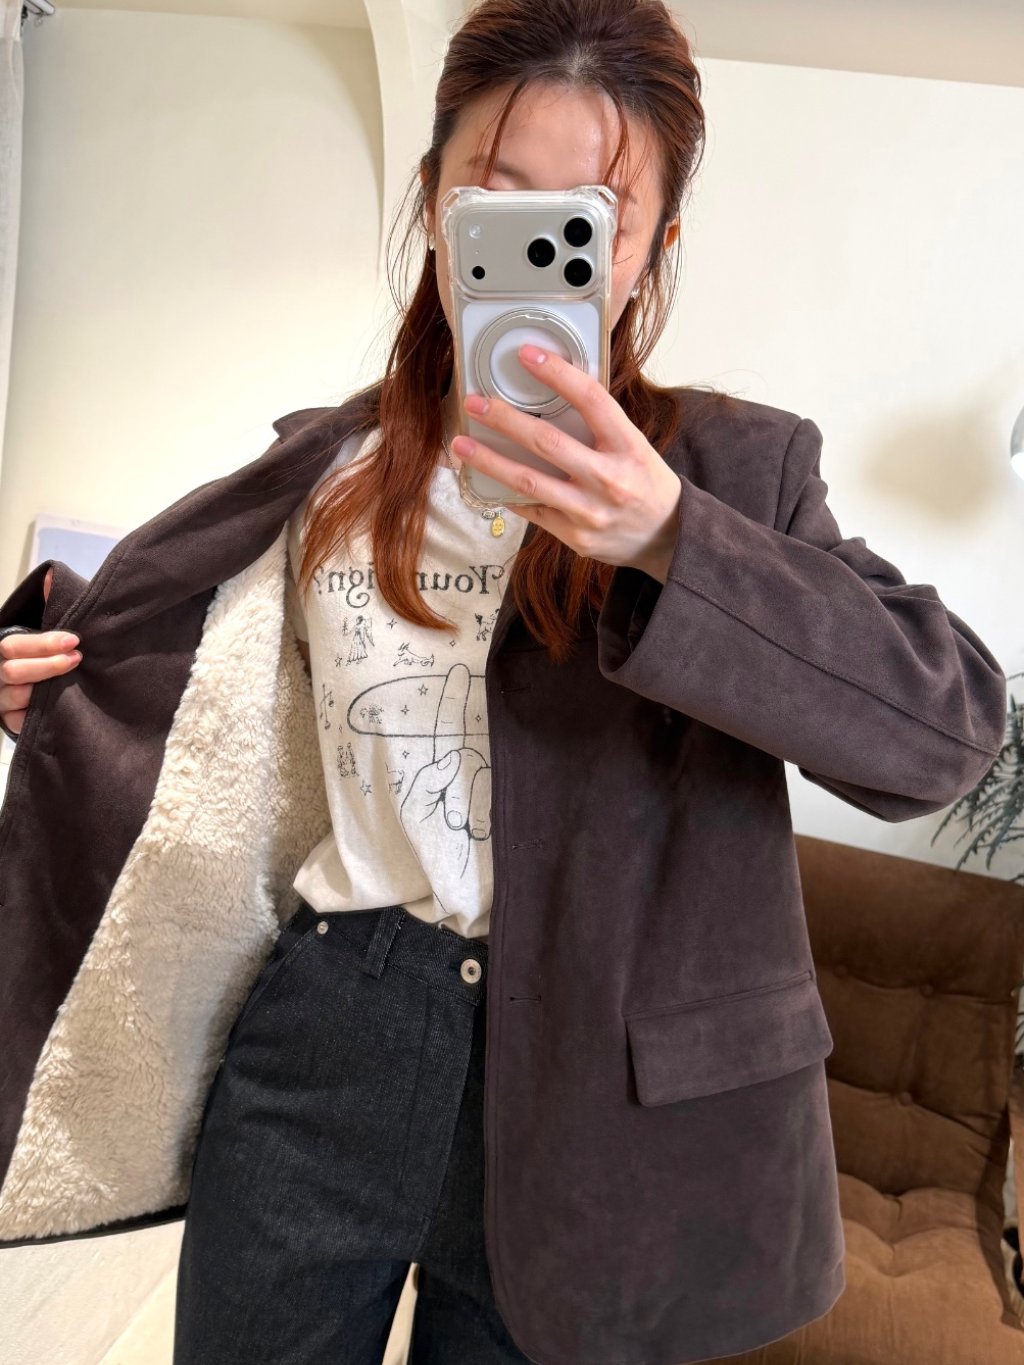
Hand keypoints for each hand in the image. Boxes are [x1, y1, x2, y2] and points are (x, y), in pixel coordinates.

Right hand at [0, 568, 82, 738]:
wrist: (55, 686)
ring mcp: (2, 698)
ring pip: (16, 696)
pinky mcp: (11, 721)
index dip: (44, 643)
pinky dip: (36, 715)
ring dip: (45, 689)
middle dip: (47, 665)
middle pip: (14, 670)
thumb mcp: (50, 626)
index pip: (15, 645)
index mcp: (6, 646)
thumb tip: (52, 576)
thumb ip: (52, 603)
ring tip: (74, 682)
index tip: (74, 640)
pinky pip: (18, 720)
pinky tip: (59, 710)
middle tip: (77, 658)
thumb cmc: (52, 651)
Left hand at [400, 664, 490, 898]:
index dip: (455, 697)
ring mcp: (491, 786)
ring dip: (466, 807)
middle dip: (458, 787)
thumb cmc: (432, 848)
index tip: (460, 668)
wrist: (460, 888)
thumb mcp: (416, 810)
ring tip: (461, 832)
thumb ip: (428, 780)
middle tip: (451, 818)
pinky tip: (477, 835)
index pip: (449, 724)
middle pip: (470, 751)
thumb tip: (454, 756)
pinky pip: (495, 795)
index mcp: (444, 767)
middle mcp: (471, 770)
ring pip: (481, 774)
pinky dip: (481, 817)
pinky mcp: (507, 803)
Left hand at [451, 343, 682, 582]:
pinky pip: (532, 511)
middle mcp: (609, 478)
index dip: (557, 374)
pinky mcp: (575, 536)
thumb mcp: (634, 446)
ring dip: (489, 461)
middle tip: (473, 403)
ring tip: (461, 444)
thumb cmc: (646, 483)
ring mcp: (589, 511)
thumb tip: (551, 392)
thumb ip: (598, 426)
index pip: (591, 400)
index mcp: (628, 446)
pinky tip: (485, 479)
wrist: (667, 538)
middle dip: (504, 419)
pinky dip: (507, 493)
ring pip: (529, 481)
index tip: (527, 354)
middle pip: (547, 442)